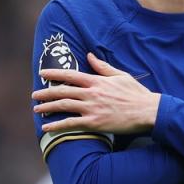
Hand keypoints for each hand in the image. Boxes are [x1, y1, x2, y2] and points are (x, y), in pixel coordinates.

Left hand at [33, 53, 160, 134]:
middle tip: (34, 95)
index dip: (54, 74)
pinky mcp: (95, 123)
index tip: (42, 74)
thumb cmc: (136, 94)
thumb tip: (89, 56)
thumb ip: (103, 67)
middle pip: (62, 91)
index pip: (70, 75)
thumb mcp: (120, 75)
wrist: (148, 111)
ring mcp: (92, 108)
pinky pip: (71, 124)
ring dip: (48, 107)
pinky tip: (46, 127)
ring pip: (64, 106)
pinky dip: (57, 125)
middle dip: (46, 93)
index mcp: (97, 81)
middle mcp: (92, 93)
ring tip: (37, 109)